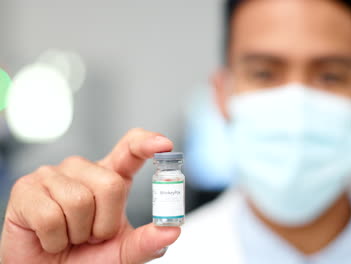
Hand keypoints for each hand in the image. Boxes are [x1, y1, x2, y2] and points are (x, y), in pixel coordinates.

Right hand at [0, 128, 179, 263]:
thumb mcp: (122, 252)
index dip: (146, 143)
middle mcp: (82, 169)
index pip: (129, 149)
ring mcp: (53, 175)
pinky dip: (55, 240)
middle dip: (106, 223)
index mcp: (109, 177)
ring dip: (79, 233)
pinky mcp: (26, 188)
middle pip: (111, 184)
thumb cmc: (85, 257)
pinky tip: (51, 239)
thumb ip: (147, 242)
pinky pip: (51, 216)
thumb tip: (172, 231)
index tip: (165, 145)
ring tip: (70, 236)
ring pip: (80, 200)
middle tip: (92, 236)